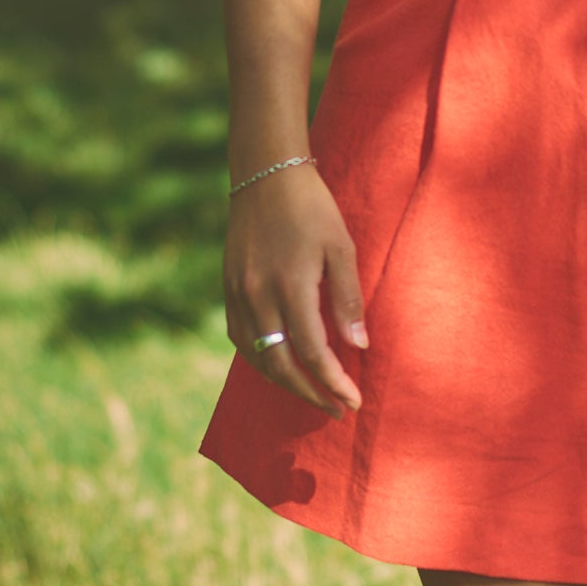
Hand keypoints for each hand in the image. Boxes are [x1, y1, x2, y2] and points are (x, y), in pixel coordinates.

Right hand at [227, 162, 366, 411]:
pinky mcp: (228, 288)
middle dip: (310, 393)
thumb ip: (347, 299)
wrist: (264, 174)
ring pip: (258, 357)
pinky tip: (281, 365)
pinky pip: (241, 339)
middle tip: (336, 410)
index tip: (352, 400)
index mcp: (291, 285)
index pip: (313, 352)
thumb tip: (358, 347)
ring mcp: (238, 293)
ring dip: (285, 382)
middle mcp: (258, 295)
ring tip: (313, 394)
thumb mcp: (341, 248)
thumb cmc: (312, 208)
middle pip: (282, 364)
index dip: (332, 381)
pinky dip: (261, 360)